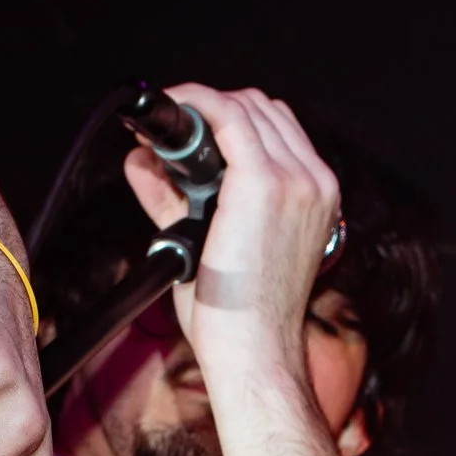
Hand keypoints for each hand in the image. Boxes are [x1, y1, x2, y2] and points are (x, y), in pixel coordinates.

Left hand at [122, 84, 339, 384]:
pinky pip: (226, 116)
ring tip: (165, 129)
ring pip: (245, 106)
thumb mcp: (212, 244)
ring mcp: (294, 179)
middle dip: (214, 110)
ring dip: (202, 106)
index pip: (277, 129)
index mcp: (315, 196)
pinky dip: (195, 104)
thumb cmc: (241, 315)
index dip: (230, 119)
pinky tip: (171, 112)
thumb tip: (140, 162)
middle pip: (263, 109)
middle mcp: (314, 181)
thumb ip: (176, 198)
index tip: (190, 132)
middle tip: (169, 131)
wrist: (256, 350)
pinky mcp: (263, 182)